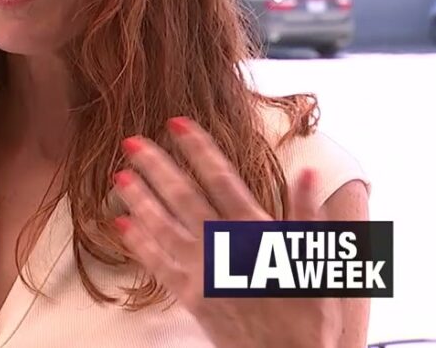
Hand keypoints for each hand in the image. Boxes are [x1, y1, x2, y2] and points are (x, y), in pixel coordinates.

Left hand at [112, 116, 337, 347]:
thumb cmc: (308, 312)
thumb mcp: (317, 257)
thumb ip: (308, 213)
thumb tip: (307, 171)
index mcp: (256, 232)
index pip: (222, 179)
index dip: (199, 149)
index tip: (177, 124)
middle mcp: (223, 247)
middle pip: (184, 196)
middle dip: (157, 166)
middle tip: (131, 141)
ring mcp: (202, 271)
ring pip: (163, 226)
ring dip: (139, 198)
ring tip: (118, 174)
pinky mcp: (190, 296)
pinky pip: (158, 264)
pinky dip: (139, 242)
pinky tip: (121, 223)